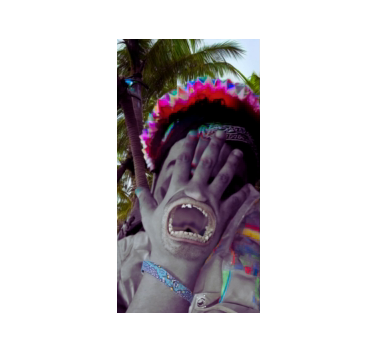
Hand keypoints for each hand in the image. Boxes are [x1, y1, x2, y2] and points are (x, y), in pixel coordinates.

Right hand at [135, 129, 248, 286]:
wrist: (178, 255)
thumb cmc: (162, 235)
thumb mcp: (149, 216)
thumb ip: (146, 200)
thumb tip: (139, 189)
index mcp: (178, 188)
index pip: (183, 162)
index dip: (189, 147)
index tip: (195, 135)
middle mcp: (196, 189)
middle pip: (206, 162)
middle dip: (214, 145)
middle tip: (220, 133)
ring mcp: (211, 200)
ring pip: (224, 176)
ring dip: (231, 162)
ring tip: (237, 152)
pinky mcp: (222, 214)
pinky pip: (234, 200)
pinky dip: (243, 193)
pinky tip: (249, 186)